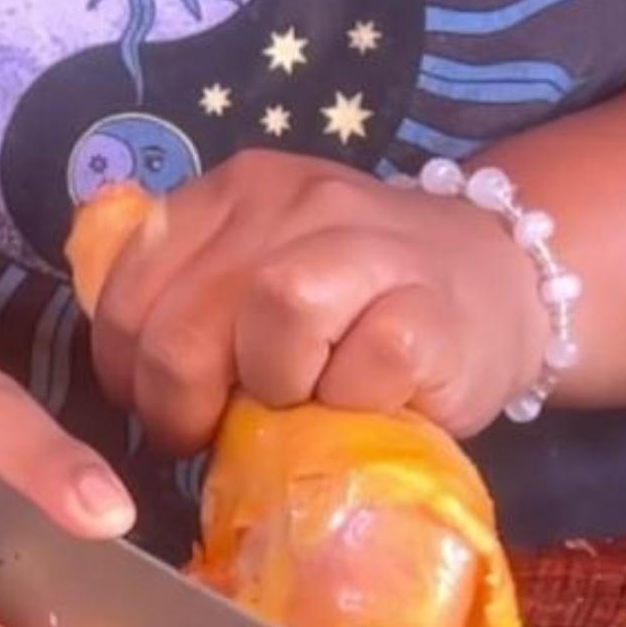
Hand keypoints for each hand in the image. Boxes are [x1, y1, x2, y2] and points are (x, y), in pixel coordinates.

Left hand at [84, 150, 546, 454]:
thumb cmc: (363, 303)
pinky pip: (358, 370)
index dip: (124, 368)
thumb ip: (194, 299)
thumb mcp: (262, 273)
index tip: (155, 404)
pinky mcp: (427, 311)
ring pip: (273, 317)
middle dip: (180, 404)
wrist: (501, 285)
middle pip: (186, 321)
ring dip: (273, 387)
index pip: (130, 288)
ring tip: (299, 399)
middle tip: (208, 433)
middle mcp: (295, 202)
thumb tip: (128, 379)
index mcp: (236, 192)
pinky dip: (350, 404)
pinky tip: (367, 397)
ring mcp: (369, 247)